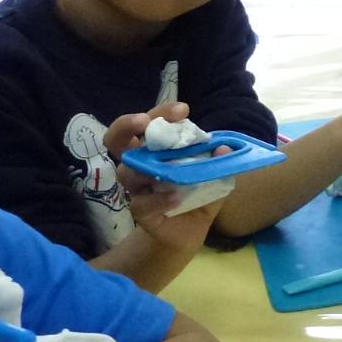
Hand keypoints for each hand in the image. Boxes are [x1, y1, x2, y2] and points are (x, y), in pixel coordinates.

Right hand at [108, 102, 221, 257]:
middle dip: (126, 124)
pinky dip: (159, 199)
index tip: (182, 110)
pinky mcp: (140, 211)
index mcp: (156, 149)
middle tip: (144, 121)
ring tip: (169, 170)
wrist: (190, 231)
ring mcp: (137, 187)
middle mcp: (140, 163)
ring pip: (126, 171)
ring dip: (146, 167)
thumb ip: (218, 163)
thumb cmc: (197, 195)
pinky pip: (141, 203)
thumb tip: (224, 148)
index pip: (150, 122)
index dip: (161, 112)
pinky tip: (176, 197)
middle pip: (118, 138)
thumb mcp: (214, 177)